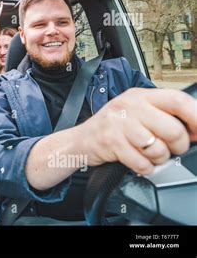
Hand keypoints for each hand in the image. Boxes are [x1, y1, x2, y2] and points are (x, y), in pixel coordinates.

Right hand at [78, 88, 196, 174]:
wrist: (79, 141)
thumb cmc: (111, 128)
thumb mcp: (135, 113)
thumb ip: (161, 115)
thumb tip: (193, 130)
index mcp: (139, 96)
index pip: (177, 100)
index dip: (195, 117)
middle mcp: (129, 106)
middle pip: (172, 129)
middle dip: (177, 146)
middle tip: (170, 149)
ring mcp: (119, 123)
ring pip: (158, 149)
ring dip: (158, 159)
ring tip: (148, 155)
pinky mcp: (110, 141)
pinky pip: (142, 163)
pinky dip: (144, 168)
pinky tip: (136, 161)